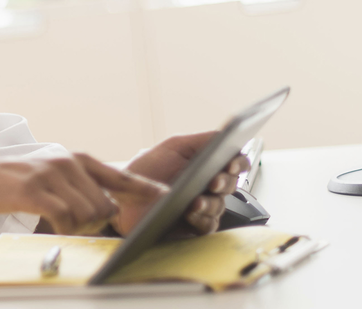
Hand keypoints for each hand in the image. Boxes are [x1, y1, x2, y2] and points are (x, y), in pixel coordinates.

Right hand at [0, 153, 163, 235]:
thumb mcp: (57, 177)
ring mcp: (53, 174)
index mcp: (79, 160)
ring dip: (77, 226)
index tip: (166, 197)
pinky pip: (65, 216)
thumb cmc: (21, 183)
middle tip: (74, 223)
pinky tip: (52, 225)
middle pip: (105, 205)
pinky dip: (63, 227)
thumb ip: (83, 188)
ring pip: (87, 213)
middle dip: (96, 222)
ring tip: (58, 221)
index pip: (120, 176)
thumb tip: (110, 209)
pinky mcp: (36, 189)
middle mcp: (70, 163)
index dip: (145, 189)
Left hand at [121, 131, 249, 235]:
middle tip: (213, 181)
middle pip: (230, 185)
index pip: (233, 163)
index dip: (238, 163)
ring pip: (220, 207)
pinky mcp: (193, 226)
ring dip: (211, 203)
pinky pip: (207, 225)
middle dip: (225, 183)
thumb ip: (202, 140)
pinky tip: (190, 212)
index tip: (232, 163)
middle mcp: (207, 186)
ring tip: (196, 201)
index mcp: (206, 165)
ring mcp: (201, 206)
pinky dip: (202, 219)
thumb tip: (227, 135)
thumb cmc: (147, 170)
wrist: (122, 196)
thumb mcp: (173, 147)